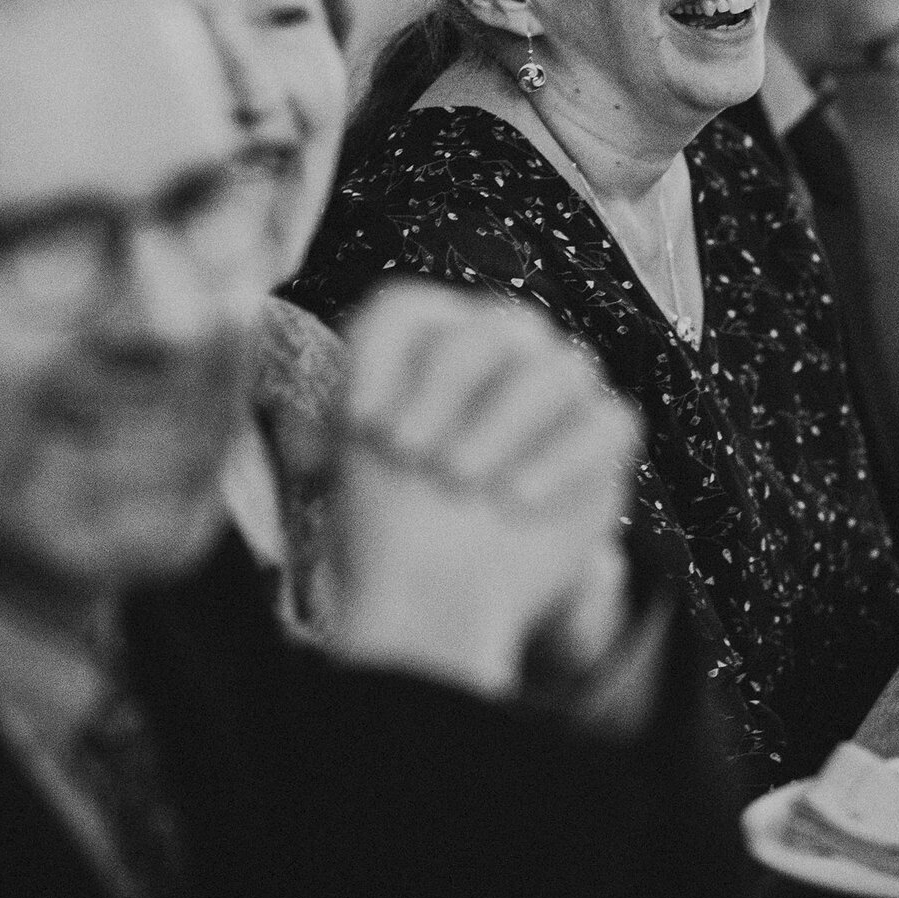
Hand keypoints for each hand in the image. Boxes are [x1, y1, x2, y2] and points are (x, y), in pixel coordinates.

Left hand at [325, 282, 638, 698]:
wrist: (443, 586)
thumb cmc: (390, 514)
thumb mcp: (345, 460)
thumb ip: (316, 413)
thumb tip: (293, 414)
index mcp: (431, 336)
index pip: (407, 311)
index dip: (381, 360)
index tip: (360, 425)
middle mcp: (503, 342)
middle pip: (482, 332)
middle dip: (444, 390)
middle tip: (411, 455)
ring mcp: (561, 383)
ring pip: (555, 369)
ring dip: (502, 422)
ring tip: (460, 478)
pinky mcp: (605, 433)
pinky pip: (604, 424)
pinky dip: (561, 457)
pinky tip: (515, 498)